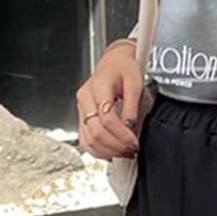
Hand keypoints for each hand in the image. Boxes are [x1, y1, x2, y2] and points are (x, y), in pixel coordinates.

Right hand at [76, 44, 143, 158]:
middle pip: (96, 131)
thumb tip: (130, 128)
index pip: (106, 117)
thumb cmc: (124, 69)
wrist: (114, 63)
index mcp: (98, 86)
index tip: (134, 141)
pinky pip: (86, 141)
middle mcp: (85, 99)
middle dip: (116, 145)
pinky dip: (99, 151)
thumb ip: (132, 106)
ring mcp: (81, 110)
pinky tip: (113, 152)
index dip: (121, 134)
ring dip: (108, 151)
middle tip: (132, 149)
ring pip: (89, 139)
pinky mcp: (82, 118)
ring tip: (125, 152)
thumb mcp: (135, 83)